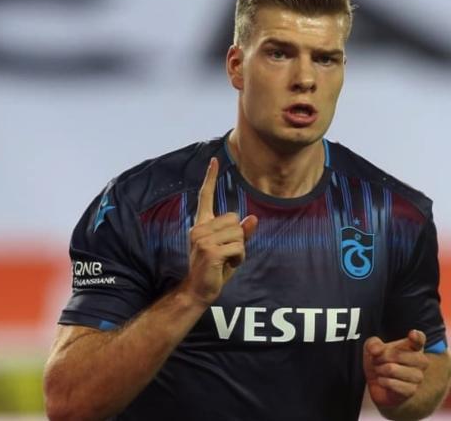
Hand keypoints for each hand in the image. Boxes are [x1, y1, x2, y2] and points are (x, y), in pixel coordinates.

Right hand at [183, 157, 257, 305]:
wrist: (198, 291)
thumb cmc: (215, 269)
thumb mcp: (231, 249)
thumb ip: (241, 233)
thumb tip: (252, 218)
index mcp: (202, 225)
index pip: (205, 197)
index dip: (210, 178)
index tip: (215, 160)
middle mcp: (199, 228)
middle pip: (234, 219)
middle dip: (239, 237)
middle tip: (227, 253)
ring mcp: (203, 239)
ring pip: (239, 233)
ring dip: (240, 249)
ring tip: (227, 260)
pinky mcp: (210, 251)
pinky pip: (238, 246)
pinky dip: (239, 257)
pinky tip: (228, 265)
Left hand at [363, 330, 428, 407]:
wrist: (379, 385)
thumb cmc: (381, 361)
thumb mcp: (373, 348)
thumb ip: (373, 344)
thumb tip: (375, 349)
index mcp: (414, 346)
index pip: (419, 339)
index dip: (416, 336)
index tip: (412, 334)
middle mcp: (421, 360)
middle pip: (398, 355)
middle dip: (382, 357)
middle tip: (377, 359)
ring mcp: (418, 376)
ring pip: (392, 369)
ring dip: (380, 369)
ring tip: (379, 370)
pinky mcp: (411, 390)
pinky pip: (392, 383)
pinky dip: (382, 381)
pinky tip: (382, 380)